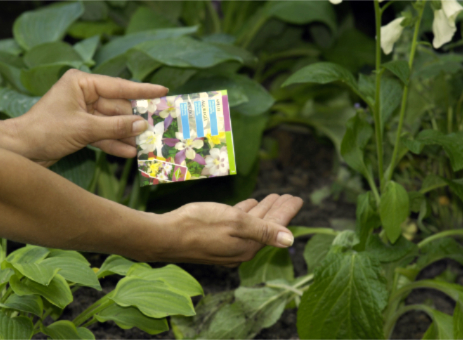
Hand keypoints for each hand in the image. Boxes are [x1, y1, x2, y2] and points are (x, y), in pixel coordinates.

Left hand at [7, 69, 167, 166]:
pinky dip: (114, 143)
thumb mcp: (85, 129)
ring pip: (112, 122)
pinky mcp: (79, 130)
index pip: (119, 86)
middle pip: (117, 107)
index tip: (163, 91)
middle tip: (158, 127)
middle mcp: (82, 95)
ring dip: (127, 134)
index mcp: (81, 83)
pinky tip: (130, 153)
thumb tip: (143, 124)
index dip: (143, 90)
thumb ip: (116, 126)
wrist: (19, 151)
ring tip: (147, 144)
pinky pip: (103, 134)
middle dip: (135, 120)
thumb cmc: (45, 131)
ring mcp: (81, 113)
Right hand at [149, 194, 302, 265]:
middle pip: (265, 226)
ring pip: (251, 225)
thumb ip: (263, 230)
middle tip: (289, 196)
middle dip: (278, 211)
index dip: (287, 211)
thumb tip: (290, 240)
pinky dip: (246, 214)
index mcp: (249, 245)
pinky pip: (237, 225)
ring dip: (262, 211)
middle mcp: (240, 249)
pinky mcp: (214, 240)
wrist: (165, 237)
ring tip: (272, 198)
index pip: (275, 226)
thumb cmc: (198, 225)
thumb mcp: (234, 222)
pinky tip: (247, 205)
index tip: (297, 198)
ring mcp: (227, 246)